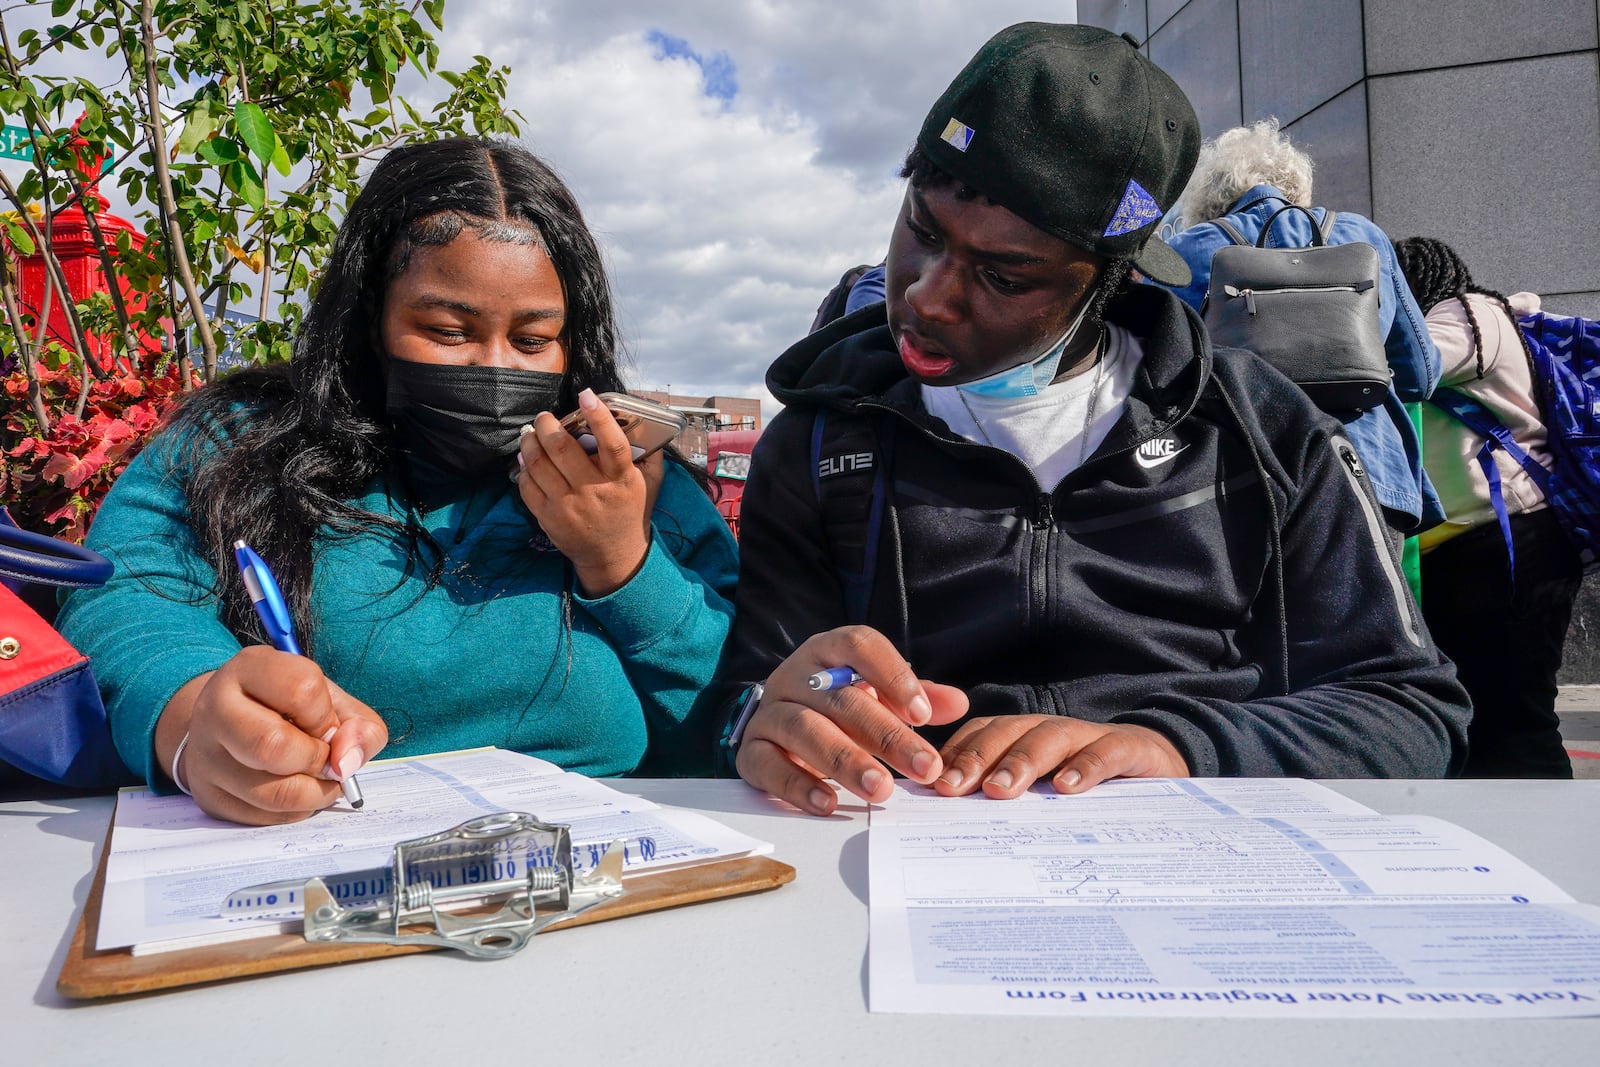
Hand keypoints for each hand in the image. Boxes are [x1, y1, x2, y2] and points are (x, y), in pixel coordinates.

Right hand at [154, 645, 388, 824]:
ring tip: (320, 780)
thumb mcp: (333, 701)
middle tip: (326, 760)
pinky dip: (296, 811)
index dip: (327, 717)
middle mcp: (216, 709)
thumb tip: (347, 763)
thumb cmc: (290, 710)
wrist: (231, 725)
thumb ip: (360, 727)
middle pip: (273, 745)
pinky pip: (265, 817)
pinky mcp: (210, 796)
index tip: (328, 726)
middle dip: (317, 760)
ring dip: (314, 794)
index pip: (302, 690)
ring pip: (271, 792)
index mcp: (249, 669)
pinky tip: (297, 791)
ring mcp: (206, 756)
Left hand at [516, 387, 653, 596]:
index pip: (612, 443)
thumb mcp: (649, 484)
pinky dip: (523, 468)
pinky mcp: (549, 518)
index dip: (599, 416)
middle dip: (547, 424)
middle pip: (562, 448)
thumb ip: (651, 454)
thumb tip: (645, 420)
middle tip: (544, 417)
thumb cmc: (631, 512)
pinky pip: (527, 486)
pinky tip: (526, 459)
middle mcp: (594, 491)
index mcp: (622, 479)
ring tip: (531, 434)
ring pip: (538, 464)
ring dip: (530, 442)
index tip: (586, 395)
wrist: (614, 556)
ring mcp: (568, 506)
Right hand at [734, 626, 967, 815]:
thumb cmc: (836, 705)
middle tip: (924, 767)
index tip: (924, 714)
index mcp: (828, 651)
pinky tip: (829, 803)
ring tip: (882, 789)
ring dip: (845, 760)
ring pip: (804, 728)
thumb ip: (915, 698)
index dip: (892, 675)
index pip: (858, 645)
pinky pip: (769, 765)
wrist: (775, 724)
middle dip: (886, 734)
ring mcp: (770, 711)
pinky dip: (798, 785)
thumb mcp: (876, 694)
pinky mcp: (751, 750)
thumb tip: (957, 703)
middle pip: (840, 697)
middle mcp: (795, 674)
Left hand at [932, 714, 1188, 797]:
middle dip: (977, 759)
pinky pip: (1105, 751)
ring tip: (1001, 789)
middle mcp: (1051, 732)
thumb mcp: (1047, 798)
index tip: (931, 787)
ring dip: (1021, 760)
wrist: (1165, 771)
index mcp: (1024, 739)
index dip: (956, 756)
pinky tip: (1067, 788)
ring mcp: (1090, 736)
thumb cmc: (1093, 793)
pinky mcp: (1131, 748)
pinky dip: (1085, 766)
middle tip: (953, 788)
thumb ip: (1008, 802)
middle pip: (1007, 732)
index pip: (981, 736)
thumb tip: (952, 828)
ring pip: (1049, 737)